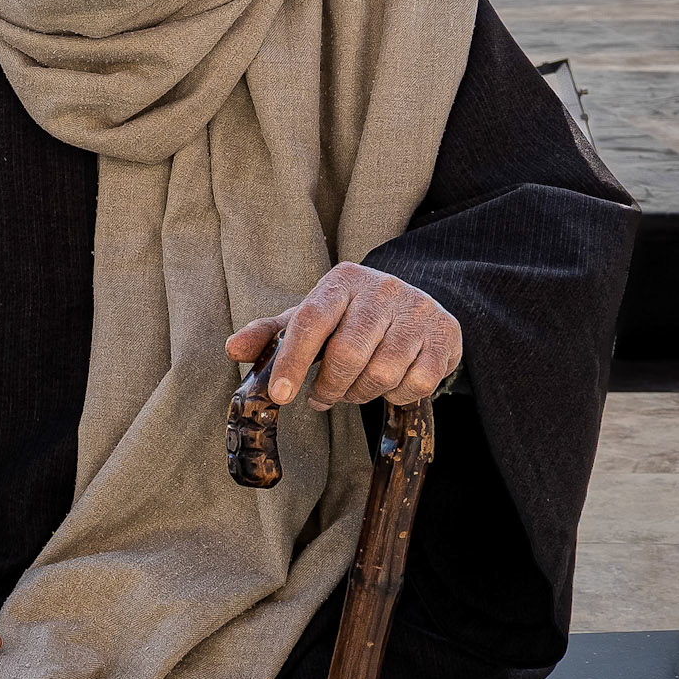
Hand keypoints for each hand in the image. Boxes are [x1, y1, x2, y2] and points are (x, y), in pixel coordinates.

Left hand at [226, 262, 460, 412]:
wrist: (413, 305)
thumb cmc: (351, 317)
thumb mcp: (310, 317)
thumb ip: (272, 334)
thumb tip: (232, 349)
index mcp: (342, 280)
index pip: (312, 320)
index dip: (293, 360)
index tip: (281, 396)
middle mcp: (383, 289)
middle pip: (348, 354)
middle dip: (330, 388)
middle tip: (322, 397)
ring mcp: (417, 310)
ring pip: (382, 373)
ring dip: (361, 394)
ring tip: (355, 388)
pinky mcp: (445, 334)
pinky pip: (416, 384)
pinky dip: (396, 396)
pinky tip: (389, 385)